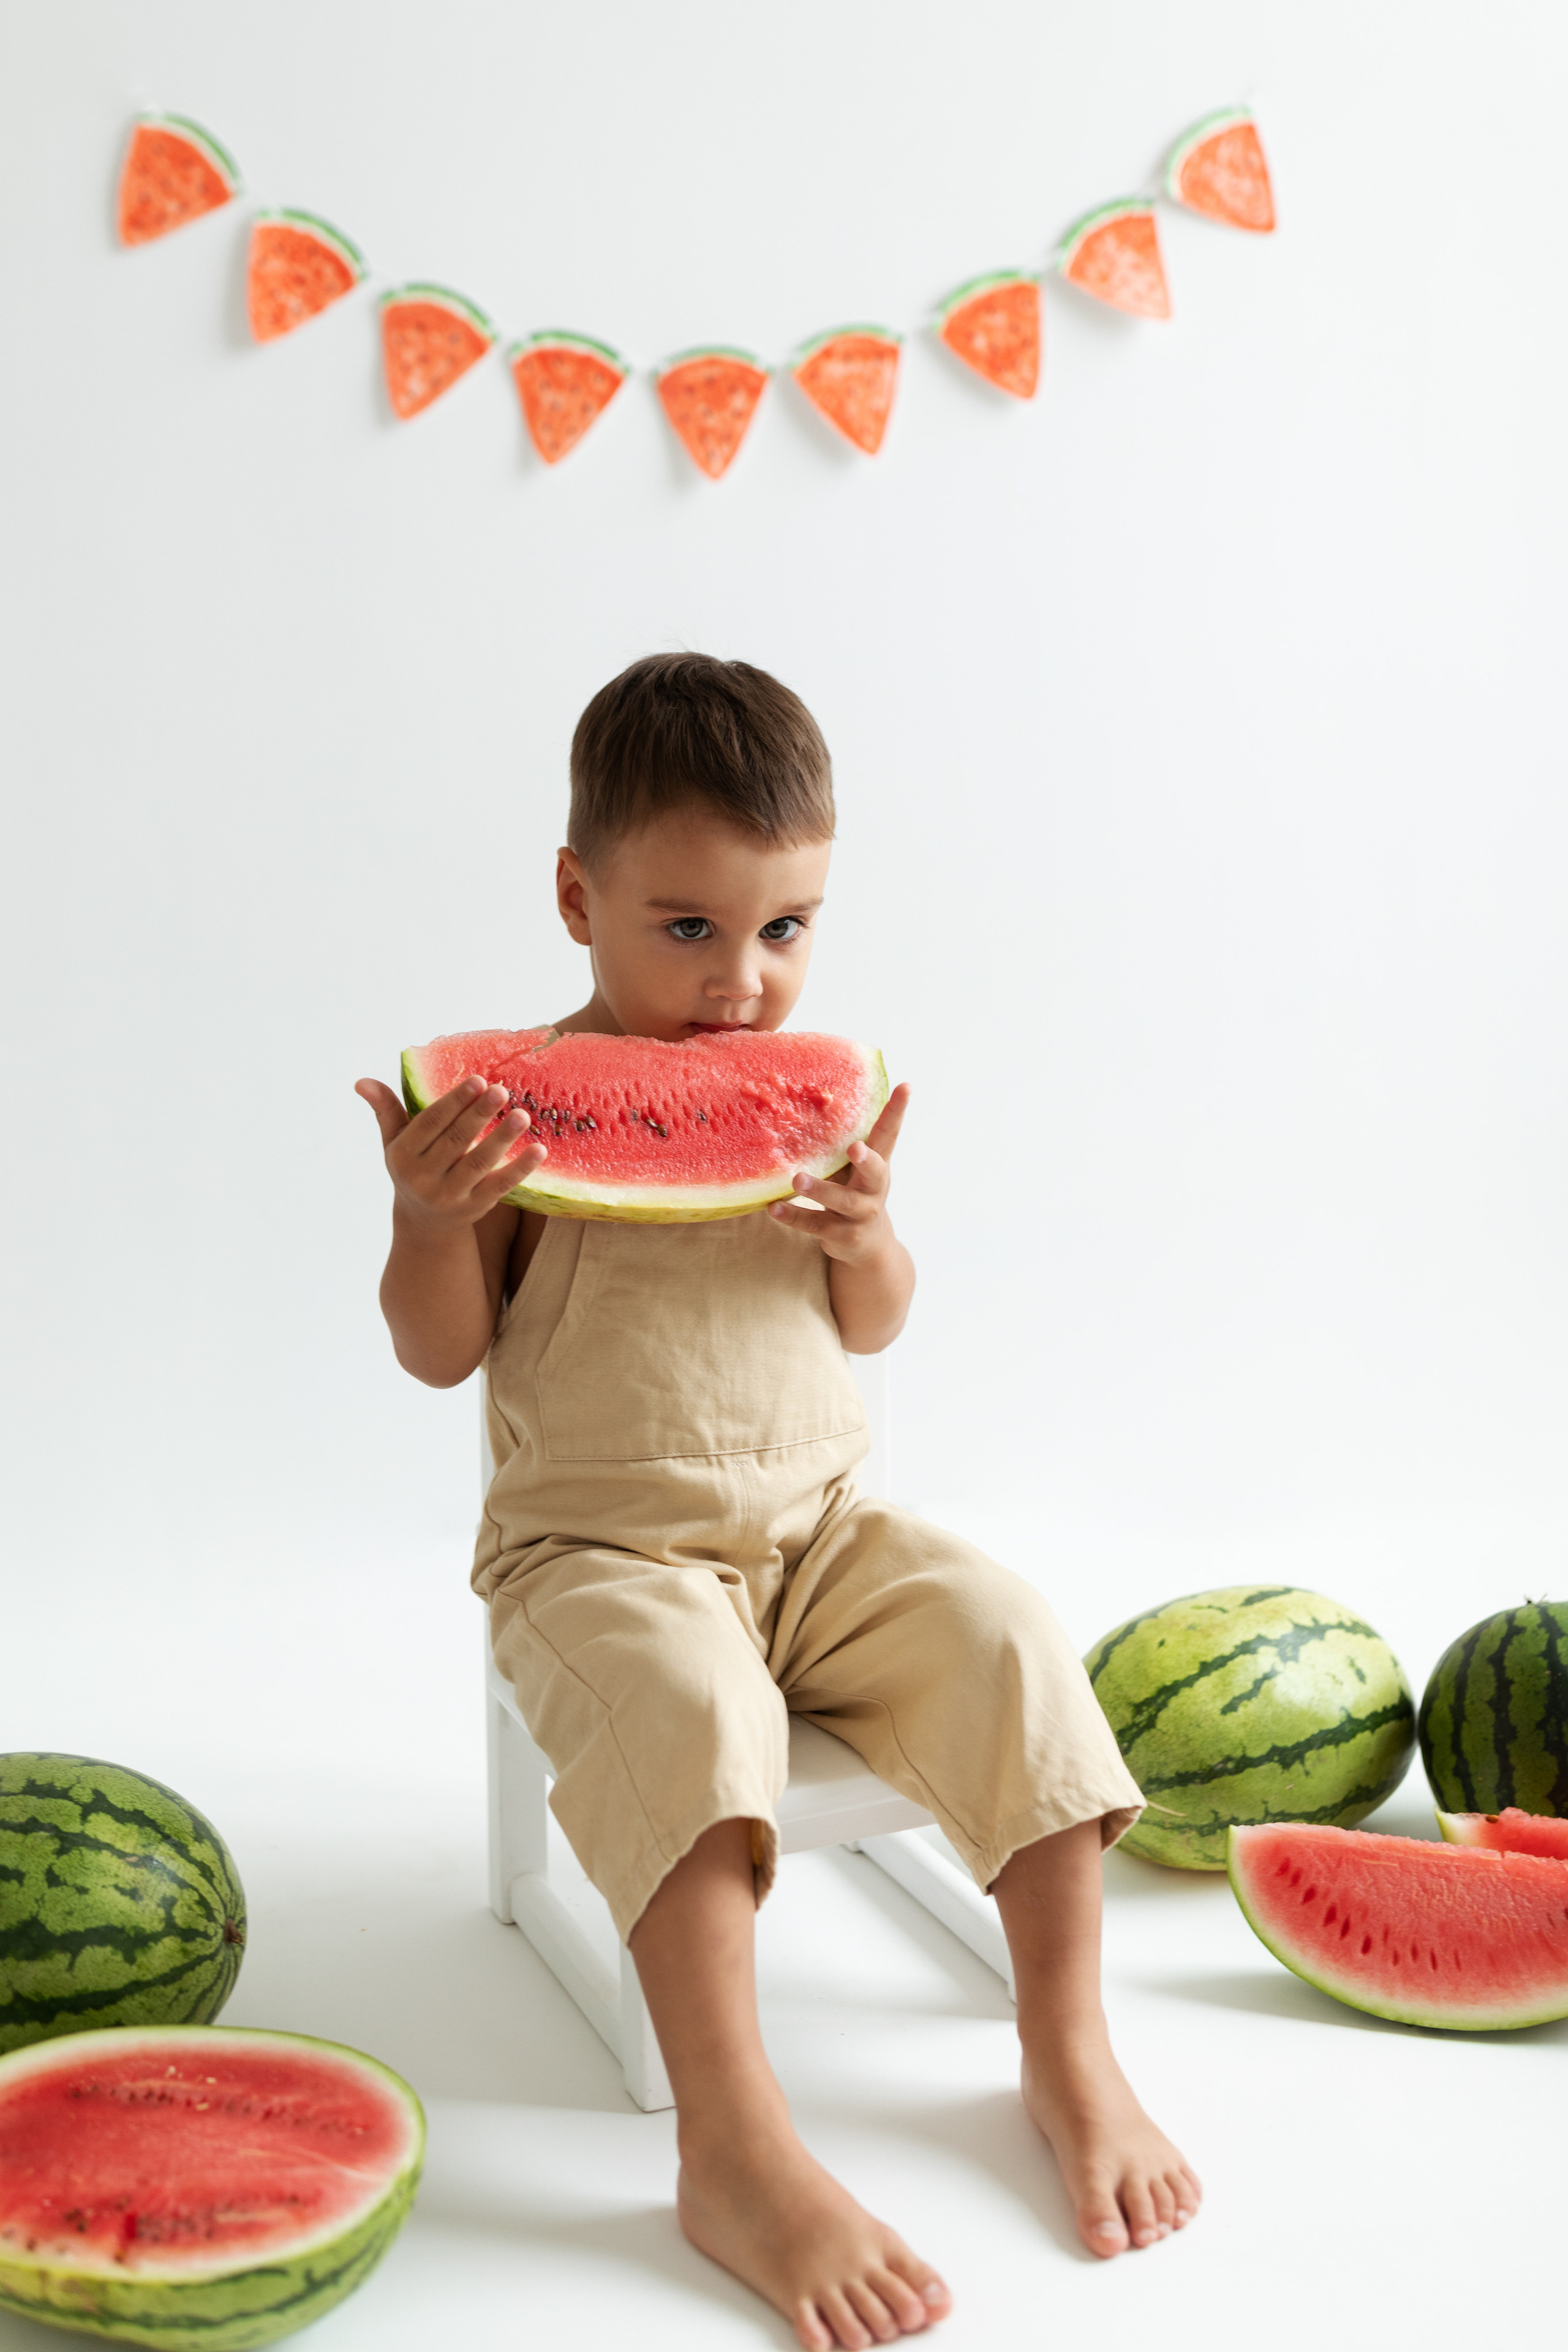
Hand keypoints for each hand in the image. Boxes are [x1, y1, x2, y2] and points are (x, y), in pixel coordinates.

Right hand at [356, 1073, 547, 1231]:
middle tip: (502, 1090)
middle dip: (479, 1114)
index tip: (478, 1079)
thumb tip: (360, 1081)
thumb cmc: (413, 1167)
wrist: (424, 1222)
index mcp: (403, 1155)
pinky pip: (500, 1186)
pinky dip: (519, 1169)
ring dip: (502, 1138)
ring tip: (522, 1115)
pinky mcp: (475, 1208)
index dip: (454, 1102)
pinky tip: (539, 1149)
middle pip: (456, 1141)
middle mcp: (423, 1178)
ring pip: (479, 1163)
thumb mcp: (394, 1142)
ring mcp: (450, 1196)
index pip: (430, 1123)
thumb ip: (385, 1110)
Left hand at [767, 1082, 909, 1263]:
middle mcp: (874, 1189)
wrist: (869, 1247)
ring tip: (797, 1180)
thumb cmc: (855, 1194)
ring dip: (820, 1190)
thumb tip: (806, 1104)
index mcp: (878, 1166)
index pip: (890, 1134)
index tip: (906, 1086)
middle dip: (866, 1160)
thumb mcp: (853, 1171)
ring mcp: (861, 1214)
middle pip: (875, 1172)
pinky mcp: (843, 1235)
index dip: (898, 1111)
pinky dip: (794, 1216)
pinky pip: (816, 1224)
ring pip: (843, 1202)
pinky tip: (774, 1209)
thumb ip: (838, 1147)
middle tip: (854, 1148)